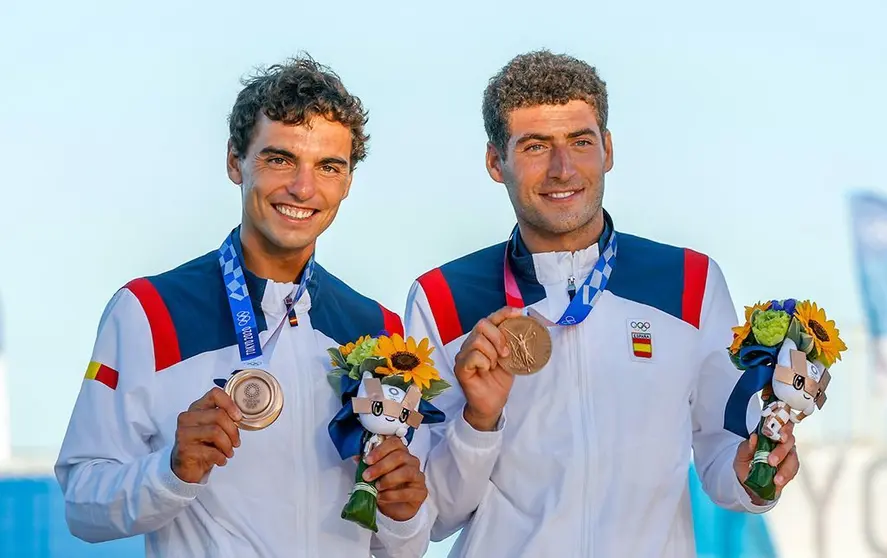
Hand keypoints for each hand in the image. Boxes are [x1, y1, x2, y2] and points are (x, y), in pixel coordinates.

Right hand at [171, 387, 241, 483]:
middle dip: (233, 431)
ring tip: (229, 452)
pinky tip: (221, 460)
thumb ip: (224, 418)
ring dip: (228, 445)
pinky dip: (221, 457)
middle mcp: (188, 417)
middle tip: (236, 442)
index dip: (230, 404)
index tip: (238, 417)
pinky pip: (211, 451)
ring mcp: (184, 433)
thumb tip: (240, 417)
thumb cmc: (203, 445)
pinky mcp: (184, 449)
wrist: (187, 467)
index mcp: (197, 408)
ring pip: (215, 432)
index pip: (215, 394)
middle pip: (219, 415)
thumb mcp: (214, 428)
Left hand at [363, 437, 426, 521]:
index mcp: (400, 453)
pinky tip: (382, 497)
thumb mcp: (375, 474)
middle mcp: (411, 462)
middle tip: (367, 476)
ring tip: (376, 487)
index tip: (367, 460)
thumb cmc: (386, 487)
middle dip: (380, 466)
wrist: (396, 508)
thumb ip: (368, 465)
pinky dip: (392, 495)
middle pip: (400, 456)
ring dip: (388, 479)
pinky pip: (408, 491)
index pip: (395, 443)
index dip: (380, 449)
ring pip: (407, 471)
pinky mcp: (421, 492)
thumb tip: (356, 457)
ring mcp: (418, 476)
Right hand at [454, 306, 523, 430]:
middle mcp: (471, 342)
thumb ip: (512, 342)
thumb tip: (526, 326)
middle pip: (482, 324)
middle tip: (506, 353)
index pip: (491, 318)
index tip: (519, 313)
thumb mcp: (510, 358)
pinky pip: (473, 356)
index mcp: (483, 338)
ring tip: (494, 365)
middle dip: (498, 337)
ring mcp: (463, 354)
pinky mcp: (460, 367)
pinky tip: (486, 371)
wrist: (492, 403)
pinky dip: (484, 363)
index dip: (504, 313)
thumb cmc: (499, 380)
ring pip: (478, 341)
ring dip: (492, 354)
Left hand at [734, 421, 798, 503]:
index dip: (782, 425)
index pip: (778, 424)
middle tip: (771, 459)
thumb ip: (746, 447)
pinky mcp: (790, 468)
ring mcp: (786, 455)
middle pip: (788, 439)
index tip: (779, 433)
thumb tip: (753, 438)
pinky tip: (778, 479)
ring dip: (783, 465)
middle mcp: (779, 442)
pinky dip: (786, 474)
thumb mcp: (741, 456)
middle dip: (781, 449)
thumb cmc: (746, 466)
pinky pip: (793, 468)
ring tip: (773, 473)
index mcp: (767, 435)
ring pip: (792, 454)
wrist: (750, 485)